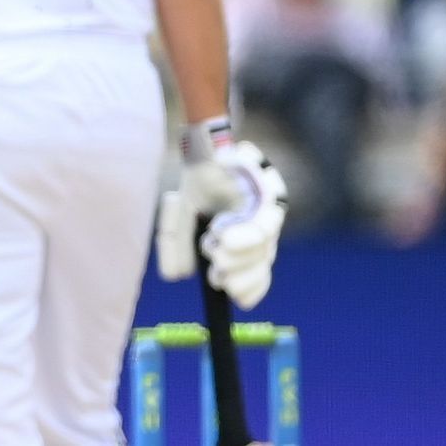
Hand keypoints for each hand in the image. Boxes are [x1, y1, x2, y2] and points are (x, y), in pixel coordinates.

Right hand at [156, 140, 287, 308]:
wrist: (203, 152)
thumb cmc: (197, 186)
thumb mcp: (179, 221)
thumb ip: (176, 247)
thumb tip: (175, 276)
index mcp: (243, 244)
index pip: (256, 279)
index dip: (248, 291)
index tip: (229, 294)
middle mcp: (259, 234)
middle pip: (259, 269)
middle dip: (236, 277)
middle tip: (216, 272)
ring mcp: (267, 216)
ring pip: (262, 252)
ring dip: (236, 257)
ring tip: (213, 245)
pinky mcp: (271, 199)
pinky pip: (263, 229)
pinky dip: (243, 239)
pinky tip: (222, 234)